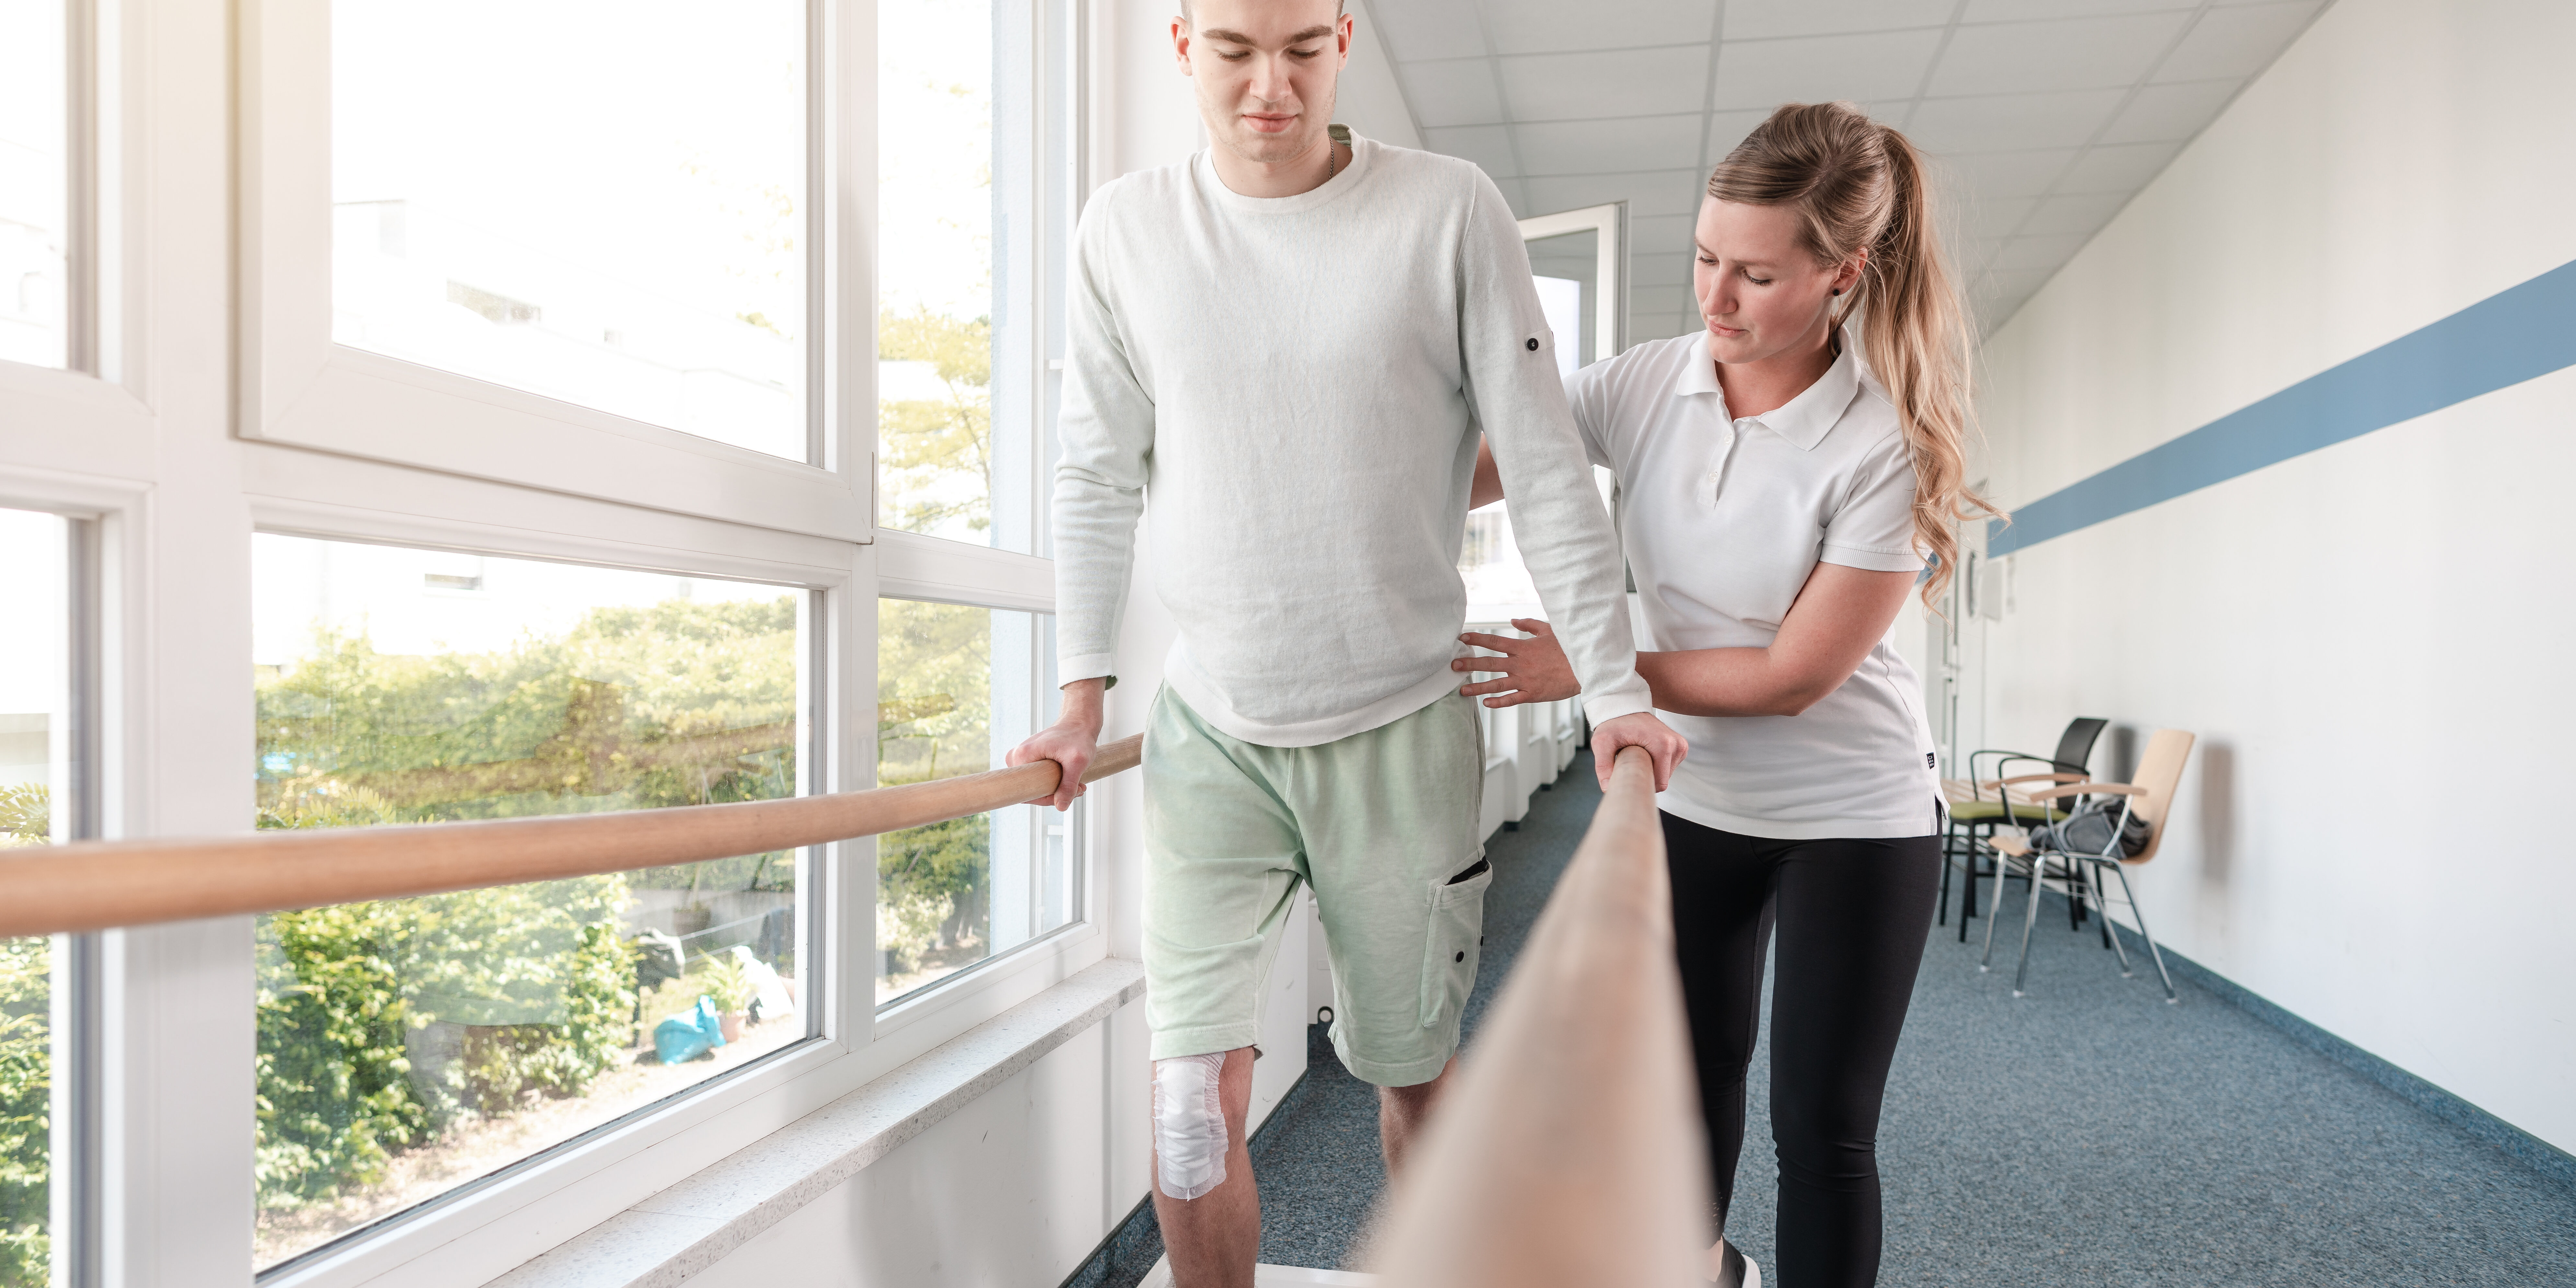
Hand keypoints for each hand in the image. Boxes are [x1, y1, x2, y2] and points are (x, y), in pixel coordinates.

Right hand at [1007, 678, 1106, 809]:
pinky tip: (1072, 779)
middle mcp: (1016, 757)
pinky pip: (1037, 779)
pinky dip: (1054, 782)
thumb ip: (1068, 785)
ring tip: (1078, 784)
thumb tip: (1061, 807)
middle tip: (1078, 789)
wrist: (1078, 722)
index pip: (1026, 791)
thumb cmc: (1078, 737)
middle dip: (1055, 794)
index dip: (1047, 799)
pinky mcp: (1028, 760)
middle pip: (1031, 789)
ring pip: (1036, 785)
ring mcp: (1021, 759)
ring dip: (1057, 789)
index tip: (1069, 794)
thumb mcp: (1077, 762)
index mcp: (1022, 755)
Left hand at [1451, 618, 1578, 706]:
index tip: (1462, 638)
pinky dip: (1498, 702)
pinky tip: (1486, 703)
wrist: (1585, 669)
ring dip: (1477, 687)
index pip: (1495, 642)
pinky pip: (1512, 699)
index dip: (1477, 639)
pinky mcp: (1533, 695)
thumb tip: (1513, 620)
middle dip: (1470, 664)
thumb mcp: (1549, 631)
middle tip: (1453, 666)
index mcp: (1523, 648)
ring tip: (1461, 690)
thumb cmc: (1568, 649)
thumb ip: (1529, 625)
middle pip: (1490, 663)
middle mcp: (1521, 664)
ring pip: (1496, 684)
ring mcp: (1526, 681)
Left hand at [1590, 711, 1686, 791]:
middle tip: (1631, 761)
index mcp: (1664, 745)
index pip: (1660, 783)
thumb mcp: (1602, 743)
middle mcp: (1676, 744)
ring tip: (1638, 754)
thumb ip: (1603, 766)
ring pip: (1667, 774)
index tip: (1629, 773)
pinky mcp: (1680, 746)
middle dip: (1647, 775)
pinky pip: (1669, 767)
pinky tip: (1646, 753)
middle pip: (1663, 780)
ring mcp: (1680, 745)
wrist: (1624, 706)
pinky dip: (1657, 764)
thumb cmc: (1614, 723)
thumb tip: (1608, 788)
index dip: (1643, 783)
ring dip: (1652, 769)